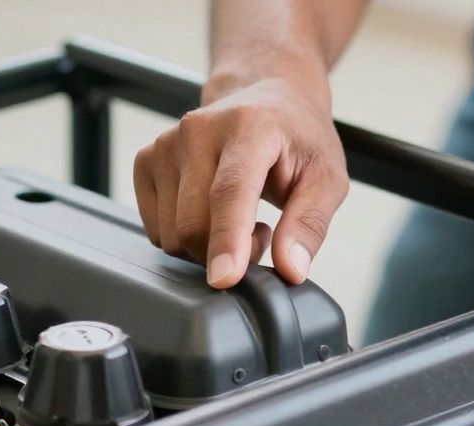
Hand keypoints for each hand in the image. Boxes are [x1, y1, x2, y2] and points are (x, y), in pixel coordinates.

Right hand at [133, 74, 348, 287]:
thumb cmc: (296, 139)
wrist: (263, 98)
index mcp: (249, 126)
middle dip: (226, 253)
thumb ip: (310, 224)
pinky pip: (156, 229)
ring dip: (206, 246)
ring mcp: (165, 144)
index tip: (224, 279)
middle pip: (193, 226)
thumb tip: (291, 269)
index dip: (227, 240)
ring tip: (239, 218)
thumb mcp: (326, 178)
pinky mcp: (146, 160)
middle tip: (262, 235)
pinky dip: (183, 235)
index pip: (230, 192)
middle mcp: (198, 129)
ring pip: (171, 235)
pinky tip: (209, 212)